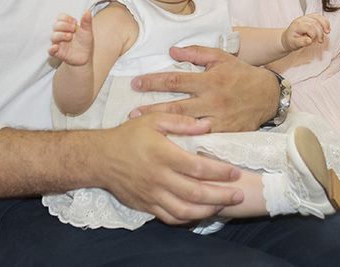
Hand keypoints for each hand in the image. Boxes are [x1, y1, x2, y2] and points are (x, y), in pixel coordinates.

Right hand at [48, 10, 92, 65]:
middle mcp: (61, 33)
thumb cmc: (85, 42)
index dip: (66, 18)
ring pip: (53, 36)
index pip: (60, 17)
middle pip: (55, 25)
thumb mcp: (88, 31)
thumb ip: (87, 22)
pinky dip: (52, 48)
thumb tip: (87, 11)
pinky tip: (56, 47)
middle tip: (73, 28)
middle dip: (64, 25)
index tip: (75, 22)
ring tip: (70, 36)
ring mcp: (58, 43)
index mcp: (67, 26)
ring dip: (60, 35)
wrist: (86, 57)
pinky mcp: (58, 53)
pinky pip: (50, 50)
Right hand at [100, 112, 243, 223]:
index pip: (198, 167)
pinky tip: (200, 214)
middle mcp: (159, 177)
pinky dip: (187, 218)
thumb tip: (207, 125)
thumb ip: (181, 122)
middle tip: (239, 195)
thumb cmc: (129, 136)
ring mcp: (152, 194)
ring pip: (185, 209)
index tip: (235, 172)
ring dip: (207, 210)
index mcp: (163, 155)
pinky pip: (170, 217)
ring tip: (223, 206)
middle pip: (196, 192)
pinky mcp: (146, 205)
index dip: (220, 172)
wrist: (100, 158)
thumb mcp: (153, 120)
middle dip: (221, 195)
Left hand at [131, 46, 277, 131]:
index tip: (136, 84)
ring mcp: (218, 119)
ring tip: (145, 132)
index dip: (154, 81)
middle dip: (152, 110)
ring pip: (187, 126)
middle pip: (177, 106)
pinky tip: (170, 147)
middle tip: (132, 115)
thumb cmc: (241, 74)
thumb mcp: (221, 57)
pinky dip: (186, 143)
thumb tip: (172, 50)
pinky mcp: (225, 134)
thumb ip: (196, 52)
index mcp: (210, 80)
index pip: (176, 79)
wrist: (268, 96)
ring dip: (164, 129)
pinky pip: (202, 140)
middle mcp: (213, 100)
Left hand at [283, 13, 329, 51]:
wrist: (287, 37)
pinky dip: (325, 22)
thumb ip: (301, 42)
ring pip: (318, 17)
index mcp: (297, 25)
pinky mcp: (310, 18)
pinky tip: (327, 29)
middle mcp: (301, 19)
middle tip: (320, 41)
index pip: (309, 26)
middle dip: (320, 32)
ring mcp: (306, 17)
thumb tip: (309, 41)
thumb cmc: (290, 41)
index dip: (314, 34)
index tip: (313, 41)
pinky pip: (319, 17)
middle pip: (315, 22)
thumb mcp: (294, 44)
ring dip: (325, 24)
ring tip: (327, 32)